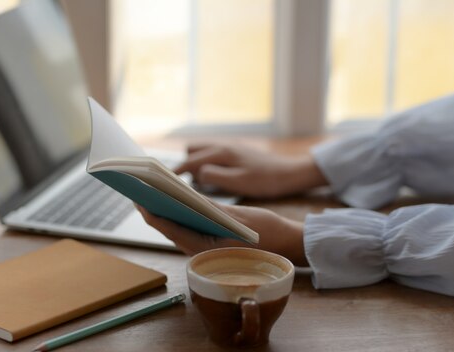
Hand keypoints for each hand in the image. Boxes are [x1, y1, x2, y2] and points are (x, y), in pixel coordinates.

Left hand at [136, 203, 308, 266]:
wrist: (287, 245)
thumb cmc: (266, 233)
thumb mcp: (237, 216)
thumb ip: (209, 207)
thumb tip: (182, 194)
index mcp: (202, 246)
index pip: (165, 226)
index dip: (147, 208)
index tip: (135, 192)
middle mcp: (197, 249)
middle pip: (165, 225)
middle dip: (150, 205)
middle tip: (136, 184)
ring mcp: (202, 246)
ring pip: (173, 226)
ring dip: (161, 208)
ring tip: (149, 187)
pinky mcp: (208, 241)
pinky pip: (185, 226)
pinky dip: (176, 212)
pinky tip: (171, 196)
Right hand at [174, 144, 326, 198]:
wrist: (290, 172)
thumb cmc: (266, 180)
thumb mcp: (240, 182)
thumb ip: (215, 176)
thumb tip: (195, 174)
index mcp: (222, 153)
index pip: (191, 160)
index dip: (175, 171)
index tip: (163, 182)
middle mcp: (223, 146)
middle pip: (193, 150)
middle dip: (183, 165)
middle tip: (176, 184)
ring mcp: (230, 148)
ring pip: (202, 151)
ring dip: (194, 164)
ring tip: (190, 183)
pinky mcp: (236, 153)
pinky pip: (212, 155)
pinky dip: (205, 164)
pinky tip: (209, 179)